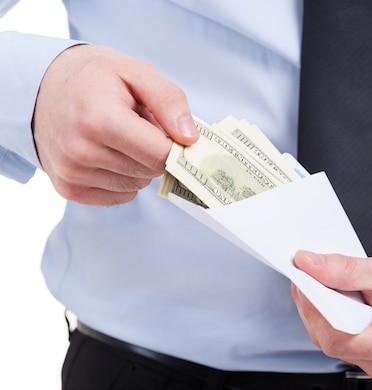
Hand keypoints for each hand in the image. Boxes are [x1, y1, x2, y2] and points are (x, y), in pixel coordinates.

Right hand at [32, 44, 198, 204]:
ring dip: (138, 164)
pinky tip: (109, 153)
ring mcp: (71, 173)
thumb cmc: (94, 77)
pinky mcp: (68, 189)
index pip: (159, 154)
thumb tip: (189, 139)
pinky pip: (120, 196)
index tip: (170, 130)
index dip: (173, 144)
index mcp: (98, 119)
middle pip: (150, 171)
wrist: (42, 87)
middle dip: (154, 151)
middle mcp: (80, 151)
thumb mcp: (137, 72)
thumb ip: (169, 102)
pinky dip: (123, 178)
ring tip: (119, 137)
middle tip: (138, 126)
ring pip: (137, 185)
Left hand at [292, 247, 371, 387]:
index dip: (313, 305)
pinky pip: (352, 346)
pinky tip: (346, 302)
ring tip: (333, 286)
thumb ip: (344, 270)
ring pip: (339, 345)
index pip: (335, 334)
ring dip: (329, 314)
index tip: (303, 279)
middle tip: (312, 275)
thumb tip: (309, 266)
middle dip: (317, 306)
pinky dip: (343, 322)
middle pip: (332, 341)